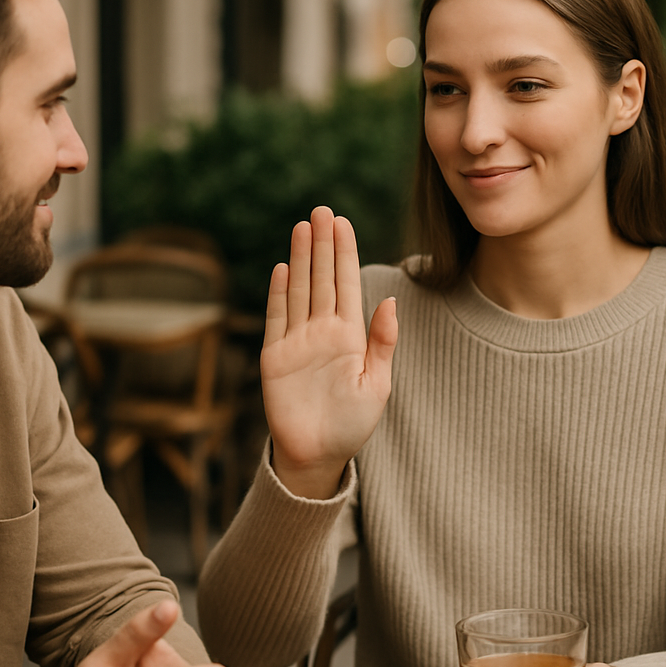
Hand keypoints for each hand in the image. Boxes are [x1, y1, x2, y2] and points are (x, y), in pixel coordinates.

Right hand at [261, 206, 397, 498]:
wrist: (318, 456)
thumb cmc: (352, 425)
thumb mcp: (377, 384)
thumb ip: (382, 343)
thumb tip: (390, 300)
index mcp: (349, 336)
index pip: (346, 284)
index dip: (344, 253)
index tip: (343, 223)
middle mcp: (322, 332)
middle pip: (321, 279)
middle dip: (322, 245)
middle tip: (322, 210)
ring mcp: (296, 342)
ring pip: (298, 291)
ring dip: (300, 260)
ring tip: (302, 227)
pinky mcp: (274, 357)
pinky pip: (276, 318)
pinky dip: (278, 294)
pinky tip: (281, 268)